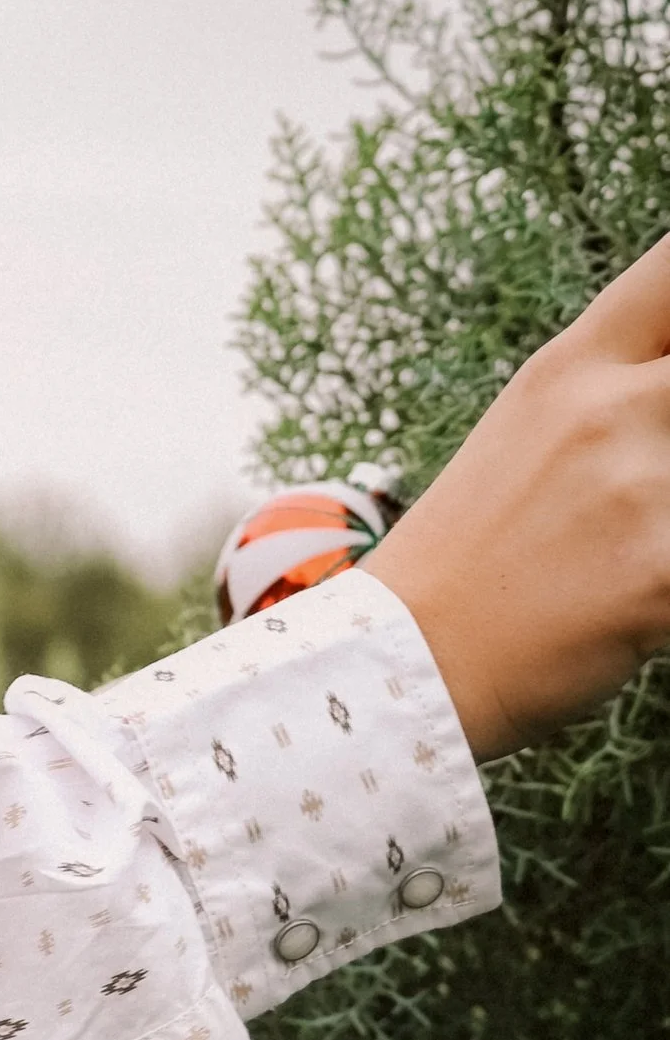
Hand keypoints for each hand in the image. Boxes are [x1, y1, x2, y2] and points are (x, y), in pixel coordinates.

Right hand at [370, 228, 669, 755]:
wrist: (397, 670)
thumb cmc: (466, 561)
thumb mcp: (527, 436)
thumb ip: (615, 390)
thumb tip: (665, 383)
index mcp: (571, 369)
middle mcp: (611, 412)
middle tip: (642, 475)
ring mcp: (640, 493)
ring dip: (668, 522)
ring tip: (617, 554)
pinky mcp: (663, 579)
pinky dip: (666, 596)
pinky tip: (624, 613)